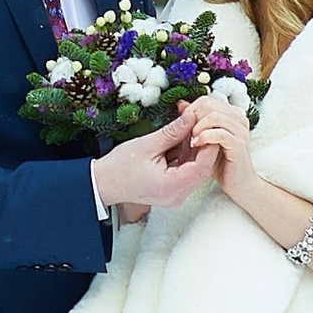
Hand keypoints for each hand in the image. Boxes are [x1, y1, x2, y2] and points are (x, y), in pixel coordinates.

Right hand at [90, 113, 210, 216]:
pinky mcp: (172, 191)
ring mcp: (175, 196)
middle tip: (200, 124)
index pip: (202, 166)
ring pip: (196, 170)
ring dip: (194, 150)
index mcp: (171, 187)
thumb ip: (173, 131)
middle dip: (203, 145)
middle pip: (202, 169)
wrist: (103, 184)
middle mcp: (177, 196)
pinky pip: (187, 173)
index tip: (207, 127)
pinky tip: (180, 141)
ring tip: (188, 129)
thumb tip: (192, 116)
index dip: (209, 145)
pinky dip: (186, 157)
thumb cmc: (119, 167)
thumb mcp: (147, 144)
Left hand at [177, 93, 312, 258]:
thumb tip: (181, 104)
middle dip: (192, 118)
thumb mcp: (204, 139)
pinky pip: (220, 133)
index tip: (182, 128)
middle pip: (209, 104)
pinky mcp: (239, 145)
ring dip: (197, 127)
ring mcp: (240, 130)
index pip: (206, 100)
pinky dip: (204, 137)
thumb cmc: (222, 164)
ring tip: (190, 141)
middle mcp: (238, 118)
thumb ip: (194, 121)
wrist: (240, 186)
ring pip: (214, 116)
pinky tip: (196, 146)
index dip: (190, 111)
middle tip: (185, 134)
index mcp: (231, 114)